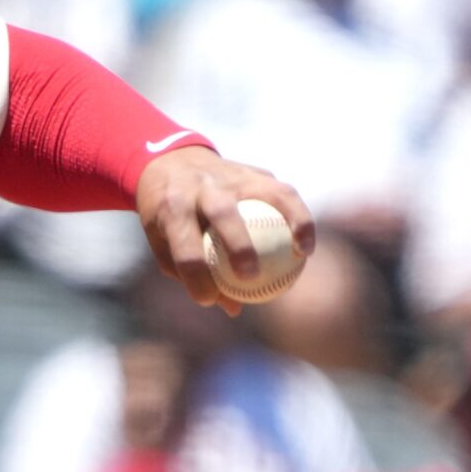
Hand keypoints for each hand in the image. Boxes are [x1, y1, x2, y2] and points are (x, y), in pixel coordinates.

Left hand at [134, 146, 315, 314]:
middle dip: (237, 243)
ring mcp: (230, 174)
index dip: (193, 276)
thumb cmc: (169, 216)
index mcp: (171, 206)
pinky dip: (300, 217)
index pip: (182, 245)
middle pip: (221, 212)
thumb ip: (190, 274)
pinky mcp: (253, 171)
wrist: (172, 163)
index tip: (206, 300)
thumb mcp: (163, 242)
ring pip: (265, 193)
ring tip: (302, 254)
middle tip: (250, 276)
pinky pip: (283, 193)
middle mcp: (201, 186)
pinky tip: (307, 247)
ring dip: (289, 221)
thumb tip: (233, 308)